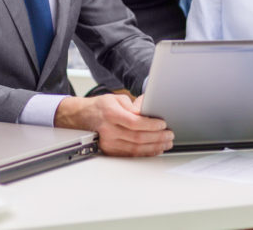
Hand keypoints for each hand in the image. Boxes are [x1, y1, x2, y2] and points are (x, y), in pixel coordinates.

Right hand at [55, 94, 172, 155]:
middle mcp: (109, 130)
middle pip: (137, 137)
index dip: (151, 125)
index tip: (162, 124)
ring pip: (135, 149)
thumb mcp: (117, 98)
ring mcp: (109, 143)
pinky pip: (131, 155)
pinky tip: (155, 149)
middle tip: (169, 134)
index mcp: (111, 114)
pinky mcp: (110, 151)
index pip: (134, 122)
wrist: (83, 117)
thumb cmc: (101, 107)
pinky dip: (146, 153)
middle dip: (157, 137)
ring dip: (154, 147)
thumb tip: (149, 111)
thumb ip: (134, 106)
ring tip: (166, 142)